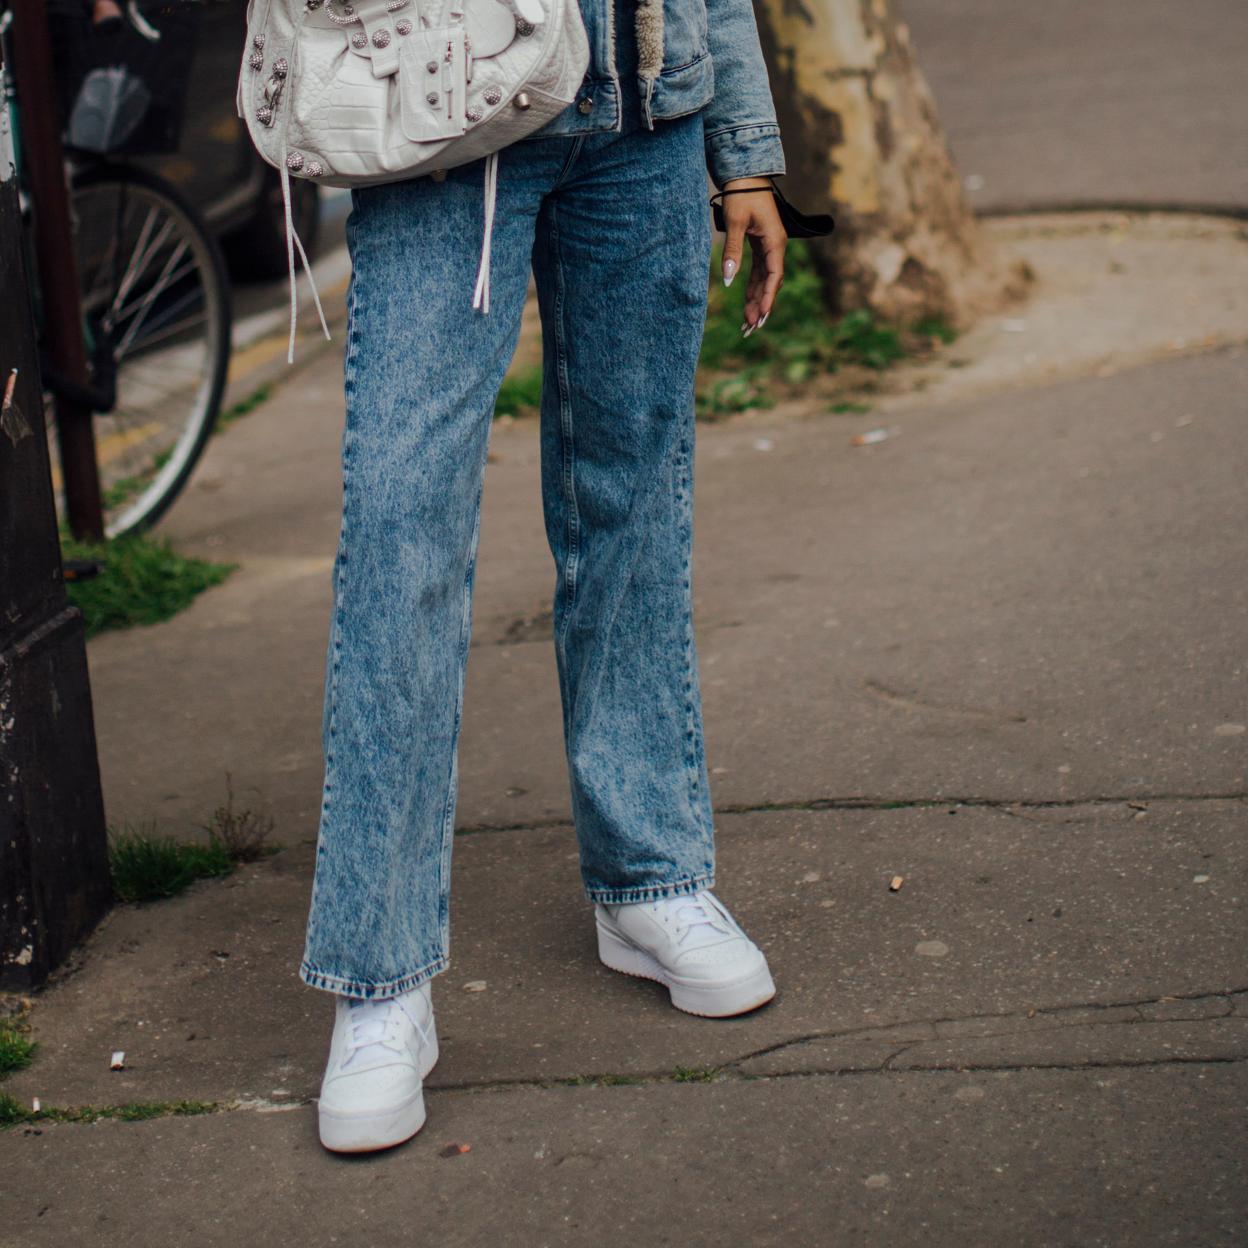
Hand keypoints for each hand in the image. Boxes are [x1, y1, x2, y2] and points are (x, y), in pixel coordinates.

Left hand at [719, 177, 786, 335]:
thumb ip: (732, 251)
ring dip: (757, 299)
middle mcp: (775, 246)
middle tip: (751, 328)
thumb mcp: (735, 223)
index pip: (774, 276)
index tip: (760, 316)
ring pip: (765, 279)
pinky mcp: (761, 244)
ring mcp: (769, 246)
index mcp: (775, 242)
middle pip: (771, 283)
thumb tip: (729, 280)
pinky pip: (759, 270)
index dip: (767, 298)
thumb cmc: (741, 195)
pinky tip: (746, 301)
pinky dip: (753, 286)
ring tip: (747, 322)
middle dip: (761, 306)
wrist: (745, 174)